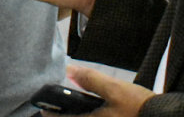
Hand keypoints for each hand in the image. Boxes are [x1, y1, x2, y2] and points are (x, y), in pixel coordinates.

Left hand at [40, 65, 155, 116]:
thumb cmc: (139, 106)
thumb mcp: (114, 88)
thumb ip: (90, 79)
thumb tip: (69, 70)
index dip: (50, 115)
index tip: (43, 108)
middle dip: (64, 116)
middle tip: (56, 108)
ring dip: (76, 116)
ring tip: (72, 108)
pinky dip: (89, 116)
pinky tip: (93, 111)